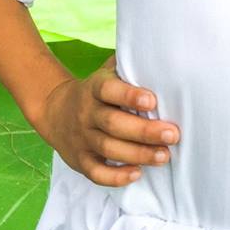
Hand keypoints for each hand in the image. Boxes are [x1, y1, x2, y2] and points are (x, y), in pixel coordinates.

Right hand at [35, 55, 180, 187]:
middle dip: (145, 131)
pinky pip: (96, 172)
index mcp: (94, 88)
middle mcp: (86, 112)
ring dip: (138, 154)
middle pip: (114, 123)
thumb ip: (128, 65)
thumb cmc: (97, 90)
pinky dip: (116, 177)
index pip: (109, 90)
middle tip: (173, 134)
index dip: (129, 96)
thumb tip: (161, 52)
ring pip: (109, 148)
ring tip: (164, 155)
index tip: (152, 101)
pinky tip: (137, 173)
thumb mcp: (106, 72)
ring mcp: (82, 138)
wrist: (55, 111)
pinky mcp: (80, 160)